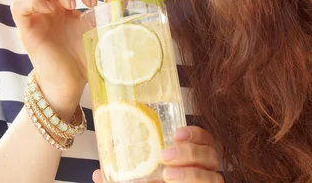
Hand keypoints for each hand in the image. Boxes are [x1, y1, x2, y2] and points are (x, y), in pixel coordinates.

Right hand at [11, 0, 131, 117]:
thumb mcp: (103, 26)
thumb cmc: (84, 57)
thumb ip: (114, 5)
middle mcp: (49, 1)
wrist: (72, 84)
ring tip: (74, 6)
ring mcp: (36, 13)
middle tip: (93, 1)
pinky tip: (52, 11)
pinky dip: (35, 1)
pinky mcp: (26, 28)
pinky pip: (20, 4)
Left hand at [92, 127, 223, 182]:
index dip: (195, 133)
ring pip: (214, 177)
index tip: (176, 133)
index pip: (205, 139)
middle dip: (189, 153)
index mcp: (193, 158)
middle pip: (211, 155)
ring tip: (168, 175)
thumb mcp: (139, 177)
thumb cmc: (156, 180)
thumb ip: (121, 176)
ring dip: (191, 174)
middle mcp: (205, 171)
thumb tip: (97, 173)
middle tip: (164, 155)